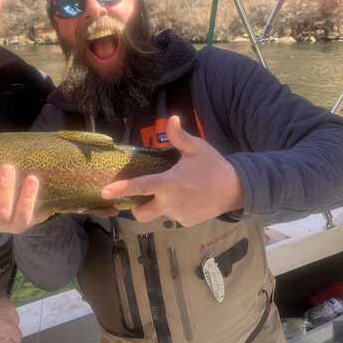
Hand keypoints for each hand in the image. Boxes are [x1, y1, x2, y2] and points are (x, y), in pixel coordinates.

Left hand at [102, 116, 243, 226]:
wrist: (237, 189)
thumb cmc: (214, 166)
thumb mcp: (197, 148)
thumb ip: (179, 136)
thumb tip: (170, 119)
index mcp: (169, 183)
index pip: (140, 187)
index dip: (121, 189)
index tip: (105, 192)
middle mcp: (170, 203)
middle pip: (141, 213)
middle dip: (136, 208)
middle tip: (142, 196)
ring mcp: (178, 216)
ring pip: (159, 214)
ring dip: (160, 205)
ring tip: (177, 191)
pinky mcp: (187, 222)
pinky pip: (174, 217)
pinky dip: (175, 209)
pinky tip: (188, 199)